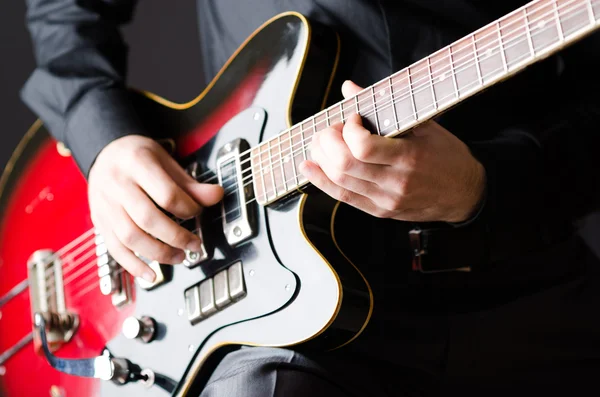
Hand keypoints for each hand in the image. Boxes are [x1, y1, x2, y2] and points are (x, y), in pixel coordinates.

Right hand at [88, 135, 223, 281]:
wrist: (106, 152)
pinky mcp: (100, 222)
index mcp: (137, 163)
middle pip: (147, 218)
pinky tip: (151, 274)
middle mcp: (117, 184)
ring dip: (158, 253)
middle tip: (194, 244)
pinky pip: (114, 249)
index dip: (187, 208)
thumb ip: (190, 184)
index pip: (166, 194)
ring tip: (179, 257)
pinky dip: (133, 265)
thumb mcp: (167, 162)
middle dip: (176, 237)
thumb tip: (216, 195)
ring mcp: (105, 205)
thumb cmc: (139, 157)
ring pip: (130, 237)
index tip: (198, 212)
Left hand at [299, 81, 484, 223]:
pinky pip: (344, 198)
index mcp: (409, 158)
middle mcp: (395, 182)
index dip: (348, 130)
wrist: (464, 194)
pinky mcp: (379, 211)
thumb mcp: (425, 125)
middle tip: (329, 129)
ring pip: (340, 182)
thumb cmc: (446, 156)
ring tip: (319, 144)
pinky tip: (309, 168)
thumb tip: (350, 88)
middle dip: (327, 143)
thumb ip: (385, 107)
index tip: (352, 119)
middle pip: (345, 165)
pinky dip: (322, 181)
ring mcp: (385, 200)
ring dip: (321, 159)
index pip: (363, 148)